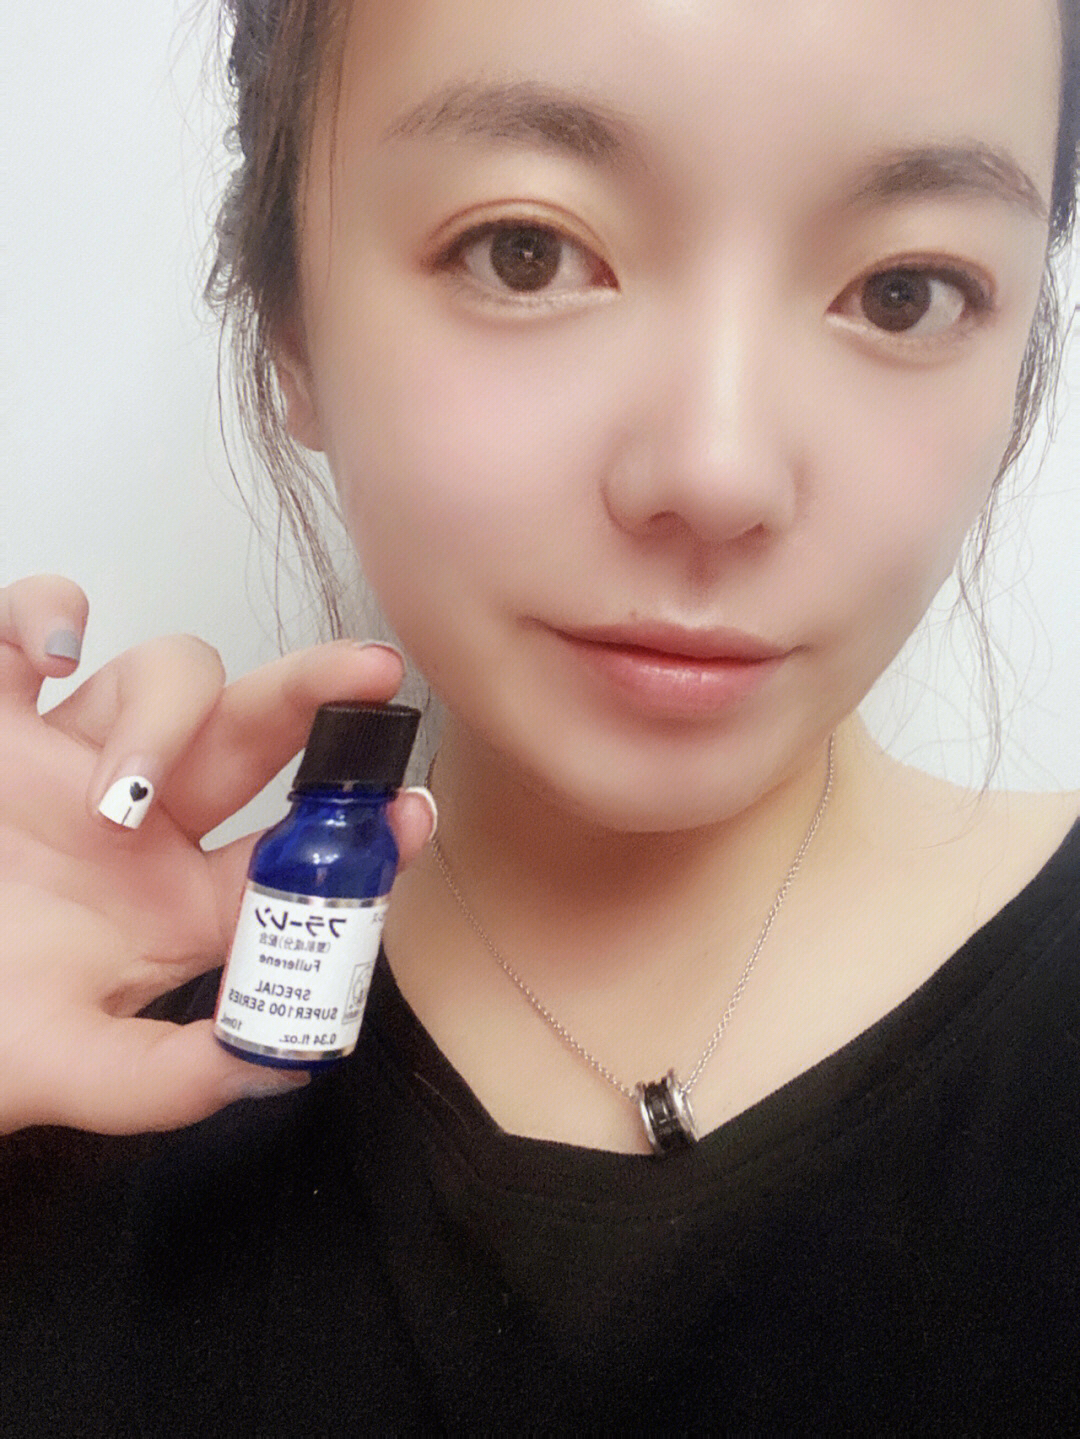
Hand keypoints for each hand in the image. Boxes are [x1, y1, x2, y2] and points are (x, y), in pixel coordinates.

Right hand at [0, 575, 435, 1135]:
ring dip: (163, 709)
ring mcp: (68, 761)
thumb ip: (171, 1080)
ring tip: (118, 790)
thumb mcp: (65, 1072)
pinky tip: (50, 659)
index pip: (297, 853)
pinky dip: (45, 617)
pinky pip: (27, 629)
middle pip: (255, 735)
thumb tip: (284, 1060)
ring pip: (164, 673)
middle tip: (368, 673)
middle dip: (314, 697)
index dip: (362, 829)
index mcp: (178, 905)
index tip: (412, 812)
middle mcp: (143, 821)